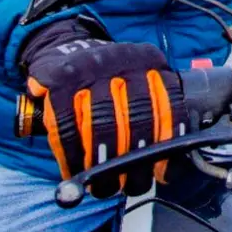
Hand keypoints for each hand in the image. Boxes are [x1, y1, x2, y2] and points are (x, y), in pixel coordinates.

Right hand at [19, 16, 185, 197]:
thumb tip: (172, 154)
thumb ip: (157, 104)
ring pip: (102, 125)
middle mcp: (124, 60)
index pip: (169, 103)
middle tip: (133, 184)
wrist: (64, 47)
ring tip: (106, 184)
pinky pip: (66, 126)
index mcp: (151, 60)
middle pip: (137, 118)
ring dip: (103, 163)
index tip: (163, 171)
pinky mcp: (59, 80)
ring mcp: (90, 68)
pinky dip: (71, 154)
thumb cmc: (110, 75)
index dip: (168, 142)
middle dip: (135, 160)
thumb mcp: (141, 76)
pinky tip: (75, 170)